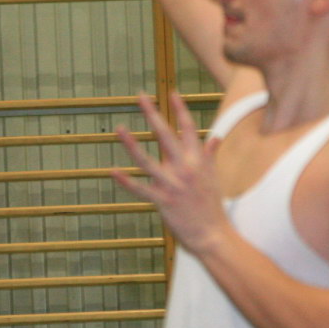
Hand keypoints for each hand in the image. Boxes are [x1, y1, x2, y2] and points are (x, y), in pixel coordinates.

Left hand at [112, 91, 228, 253]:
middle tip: (140, 96)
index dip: (180, 109)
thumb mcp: (214, 176)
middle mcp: (186, 168)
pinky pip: (141, 188)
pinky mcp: (163, 201)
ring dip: (131, 144)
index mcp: (199, 160)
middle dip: (152, 113)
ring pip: (147, 160)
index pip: (189, 128)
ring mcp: (173, 184)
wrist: (214, 235)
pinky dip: (126, 181)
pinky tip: (112, 171)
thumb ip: (210, 155)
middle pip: (166, 135)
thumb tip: (216, 137)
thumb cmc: (212, 205)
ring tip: (118, 128)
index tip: (171, 92)